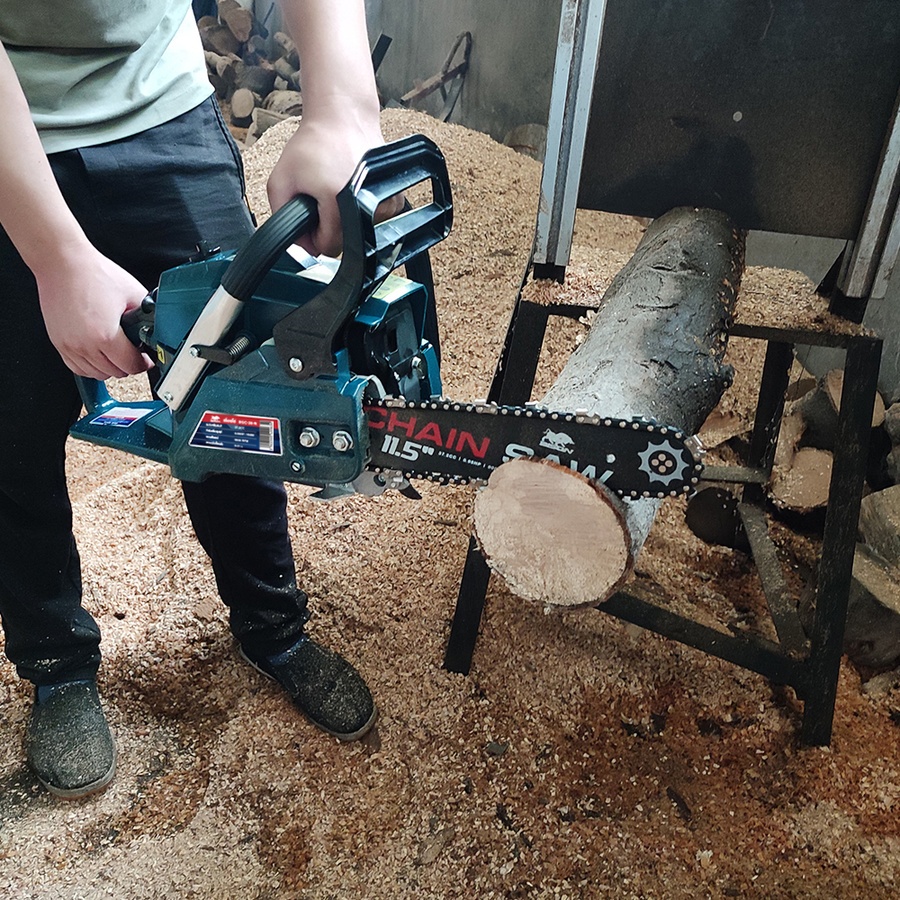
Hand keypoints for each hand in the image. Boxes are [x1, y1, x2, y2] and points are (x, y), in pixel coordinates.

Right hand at [36, 246, 153, 379]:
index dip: (144, 363)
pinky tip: (98, 355)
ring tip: (116, 352)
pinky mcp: (58, 342)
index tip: (146, 358)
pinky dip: (90, 366)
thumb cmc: (93, 274)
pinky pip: (77, 368)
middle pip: (115, 372)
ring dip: (109, 367)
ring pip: (96, 374)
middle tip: (133, 352)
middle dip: (128, 364)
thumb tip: (156, 328)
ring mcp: (69, 345)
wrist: (62, 262)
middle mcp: (84, 344)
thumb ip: (147, 315)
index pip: (131, 366)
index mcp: (105, 335)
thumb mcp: (133, 293)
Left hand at [266, 114, 387, 256]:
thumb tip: (300, 245)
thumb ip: (281, 215)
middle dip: (329, 228)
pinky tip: (354, 190)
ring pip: (360, 233)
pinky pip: (375, 220)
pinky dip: (362, 211)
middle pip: (346, 242)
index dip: (313, 239)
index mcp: (337, 200)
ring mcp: (384, 201)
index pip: (328, 247)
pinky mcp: (395, 198)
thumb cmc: (313, 144)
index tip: (308, 221)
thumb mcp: (280, 179)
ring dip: (346, 220)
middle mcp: (365, 203)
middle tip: (319, 201)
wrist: (343, 117)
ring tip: (336, 190)